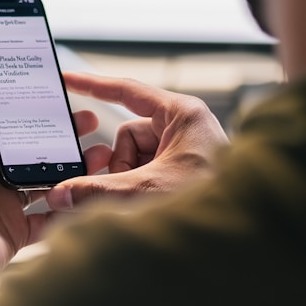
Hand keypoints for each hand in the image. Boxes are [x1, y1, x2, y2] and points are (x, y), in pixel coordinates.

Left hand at [0, 79, 99, 304]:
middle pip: (34, 148)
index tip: (56, 93)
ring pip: (48, 180)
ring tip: (100, 156)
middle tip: (89, 122)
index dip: (30, 106)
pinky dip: (70, 208)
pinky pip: (50, 218)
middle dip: (62, 134)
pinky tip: (91, 194)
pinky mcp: (17, 229)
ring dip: (74, 169)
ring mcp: (5, 201)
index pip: (8, 120)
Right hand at [46, 71, 228, 211]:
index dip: (92, 85)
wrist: (244, 227)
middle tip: (126, 189)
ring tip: (147, 201)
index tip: (66, 79)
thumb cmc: (209, 201)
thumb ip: (98, 191)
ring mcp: (183, 148)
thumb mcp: (147, 190)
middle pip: (127, 136)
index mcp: (181, 114)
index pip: (126, 91)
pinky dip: (141, 189)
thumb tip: (60, 195)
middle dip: (121, 166)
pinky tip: (151, 205)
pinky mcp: (183, 168)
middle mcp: (183, 126)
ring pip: (134, 158)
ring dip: (131, 181)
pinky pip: (146, 171)